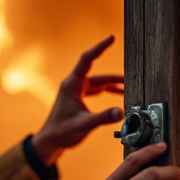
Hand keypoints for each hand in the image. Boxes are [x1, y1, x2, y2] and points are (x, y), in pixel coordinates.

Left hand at [32, 35, 123, 165]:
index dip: (100, 48)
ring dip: (111, 85)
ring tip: (127, 87)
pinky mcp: (76, 99)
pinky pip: (94, 90)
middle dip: (114, 77)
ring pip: (97, 83)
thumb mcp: (84, 124)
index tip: (111, 38)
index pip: (87, 60)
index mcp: (72, 85)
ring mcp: (74, 92)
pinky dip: (105, 91)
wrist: (49, 142)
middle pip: (97, 75)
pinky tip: (116, 94)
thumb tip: (120, 112)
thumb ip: (103, 118)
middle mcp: (72, 86)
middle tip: (130, 77)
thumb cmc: (61, 132)